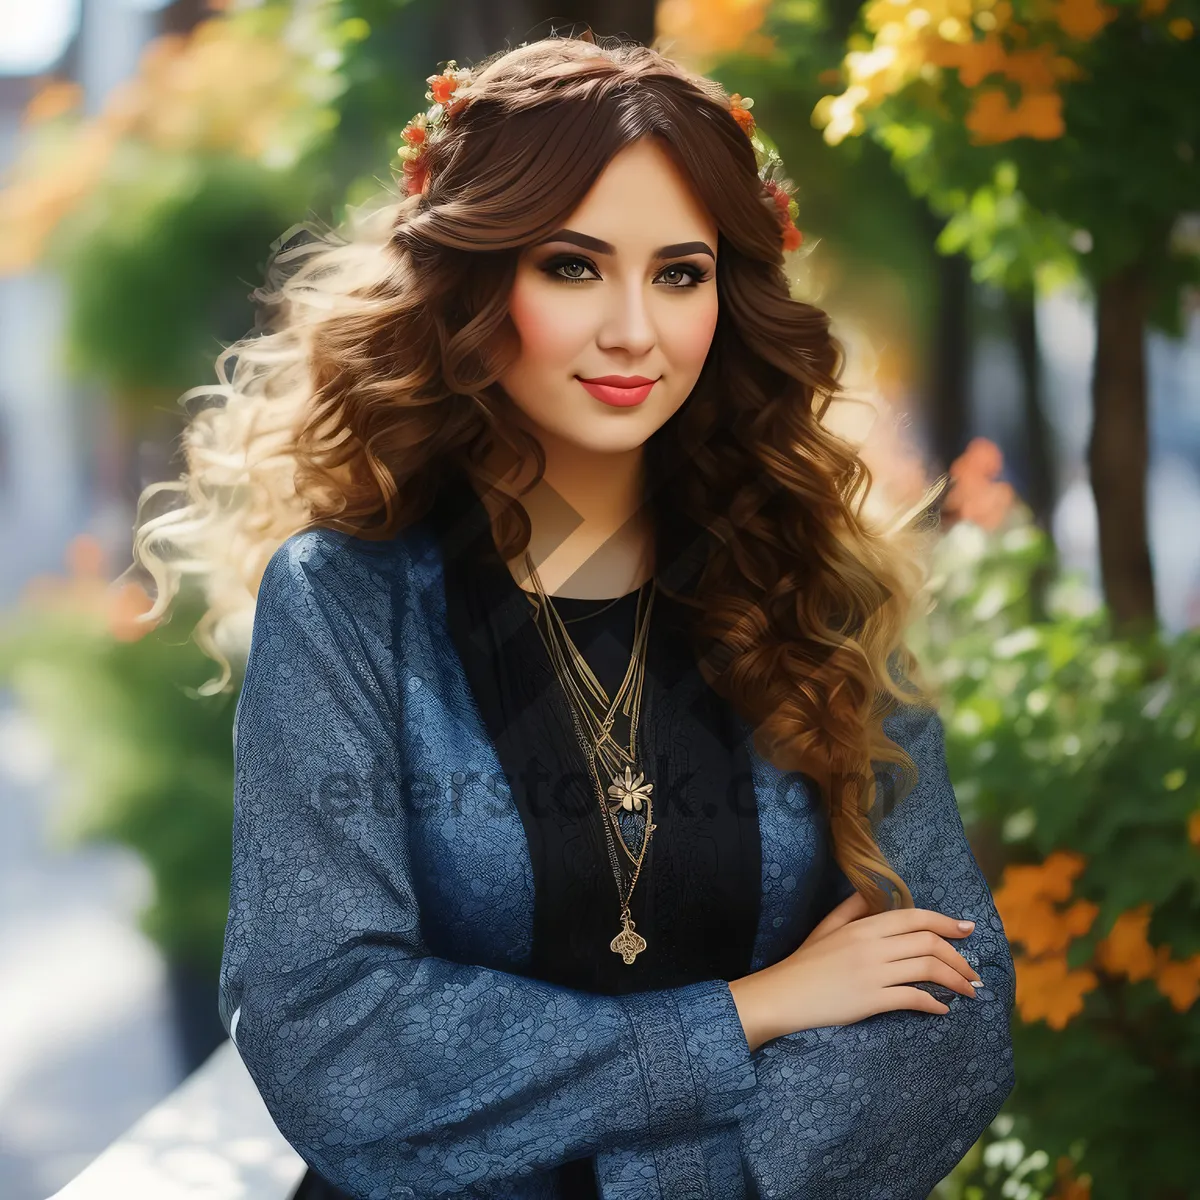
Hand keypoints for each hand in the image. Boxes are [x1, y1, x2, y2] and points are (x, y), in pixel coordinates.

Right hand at [730, 891, 983, 1050]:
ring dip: (955, 980)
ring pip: (927, 969)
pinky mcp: (870, 1000)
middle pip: (928, 942)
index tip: (968, 929)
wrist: (781, 995)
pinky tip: (942, 1010)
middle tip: (973, 972)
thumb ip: (852, 910)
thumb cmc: (804, 963)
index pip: (914, 917)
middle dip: (959, 956)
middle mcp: (872, 945)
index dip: (945, 922)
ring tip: (968, 991)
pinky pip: (912, 998)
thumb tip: (875, 896)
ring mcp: (872, 972)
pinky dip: (933, 1004)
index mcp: (863, 925)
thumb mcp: (826, 929)